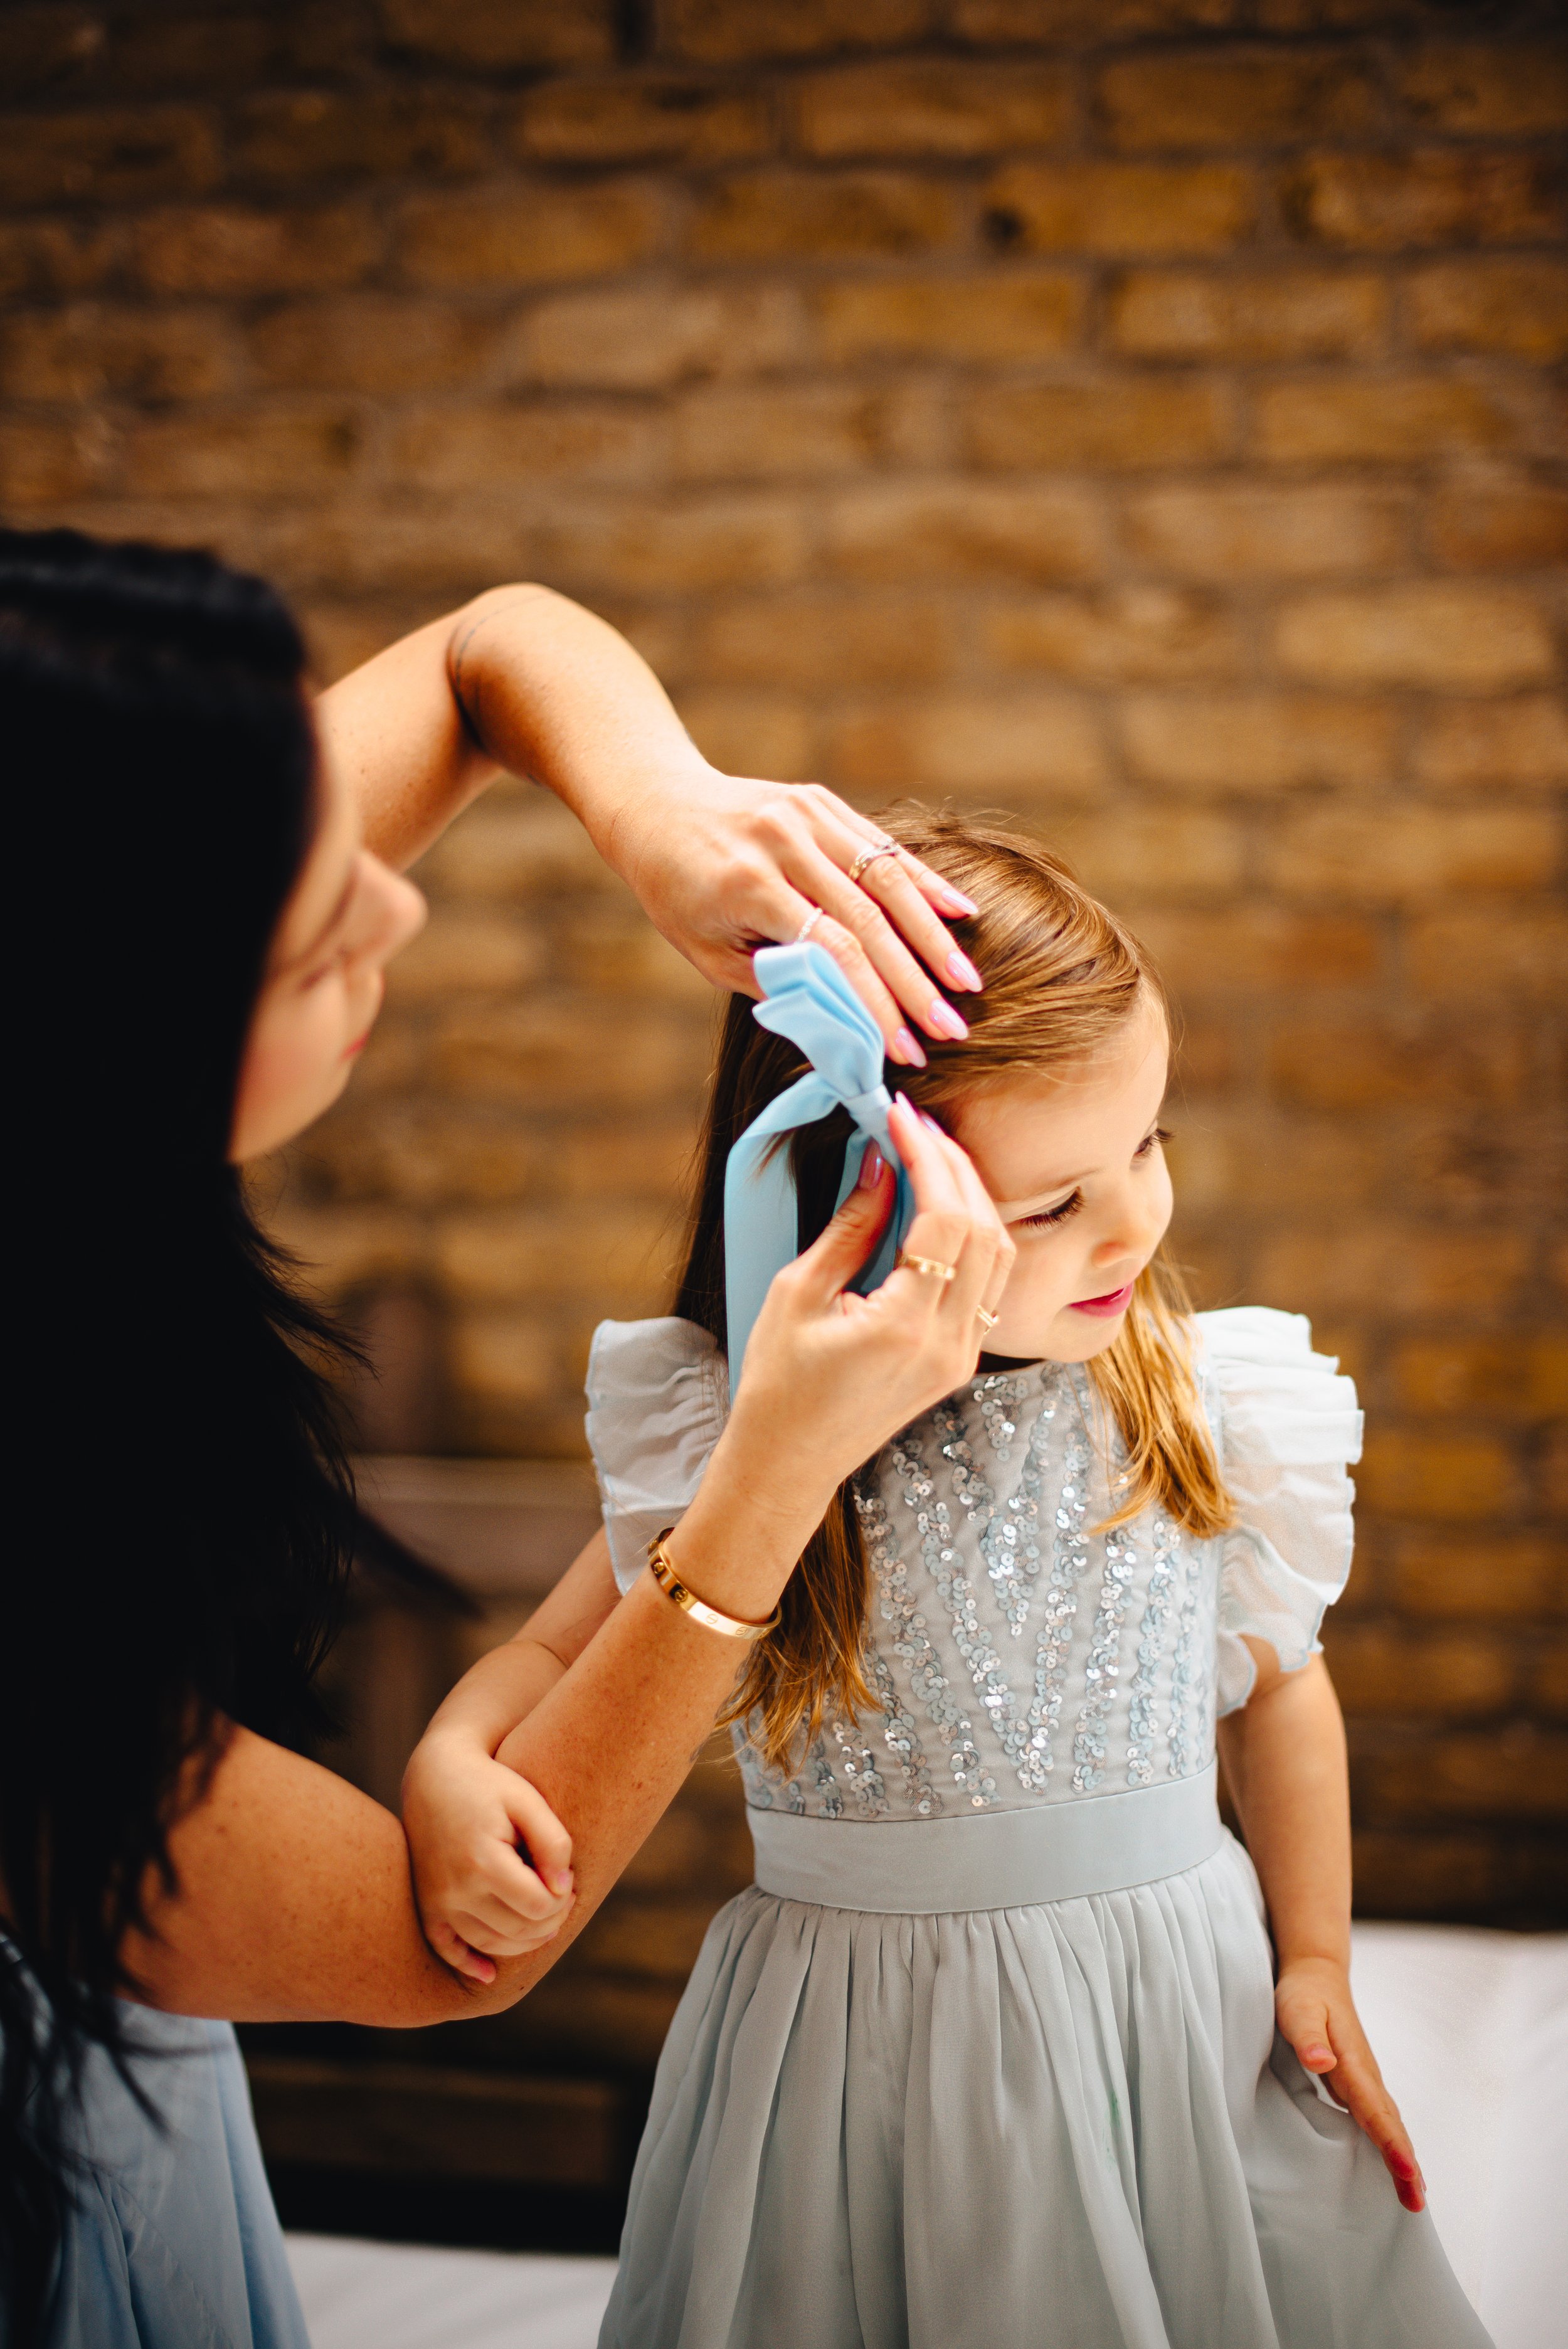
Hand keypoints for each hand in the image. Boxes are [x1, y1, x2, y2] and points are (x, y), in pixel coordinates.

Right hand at [402, 1733, 574, 1984]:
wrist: (436, 1774)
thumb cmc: (491, 1784)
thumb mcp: (528, 1801)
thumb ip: (554, 1843)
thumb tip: (564, 1890)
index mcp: (482, 1860)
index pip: (537, 1905)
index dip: (562, 1900)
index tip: (569, 1883)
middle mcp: (455, 1887)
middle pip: (515, 1929)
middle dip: (549, 1922)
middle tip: (563, 1902)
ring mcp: (436, 1900)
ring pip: (487, 1943)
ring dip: (522, 1943)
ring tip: (544, 1923)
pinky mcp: (426, 1904)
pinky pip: (445, 1948)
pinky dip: (468, 1964)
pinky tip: (488, 1975)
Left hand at [606, 768, 982, 1064]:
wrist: (656, 806)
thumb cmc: (678, 894)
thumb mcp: (708, 952)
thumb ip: (775, 982)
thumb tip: (843, 1028)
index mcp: (748, 884)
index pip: (832, 950)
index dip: (875, 1003)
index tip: (904, 1049)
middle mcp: (782, 841)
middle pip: (869, 918)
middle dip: (916, 981)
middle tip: (953, 1027)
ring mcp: (805, 814)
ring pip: (886, 878)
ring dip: (933, 935)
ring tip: (966, 981)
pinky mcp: (821, 802)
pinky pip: (881, 846)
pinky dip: (923, 882)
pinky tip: (960, 914)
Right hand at [717, 1095, 1014, 1522]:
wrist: (791, 1460)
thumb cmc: (778, 1383)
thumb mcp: (798, 1293)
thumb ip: (849, 1227)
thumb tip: (880, 1163)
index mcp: (905, 1328)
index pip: (944, 1220)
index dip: (928, 1158)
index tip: (900, 1118)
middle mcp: (949, 1343)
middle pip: (983, 1229)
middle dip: (955, 1165)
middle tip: (918, 1125)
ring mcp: (963, 1355)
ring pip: (999, 1254)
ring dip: (973, 1195)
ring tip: (932, 1155)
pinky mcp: (962, 1360)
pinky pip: (990, 1282)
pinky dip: (975, 1233)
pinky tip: (942, 1204)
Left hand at [1276, 1957, 1425, 2212]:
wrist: (1317, 1975)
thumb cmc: (1304, 1995)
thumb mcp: (1298, 2010)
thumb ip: (1309, 2036)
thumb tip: (1323, 2062)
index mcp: (1353, 2063)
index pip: (1374, 2110)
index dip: (1390, 2142)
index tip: (1407, 2172)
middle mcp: (1366, 2076)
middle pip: (1391, 2125)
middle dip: (1405, 2164)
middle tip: (1416, 2204)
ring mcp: (1365, 2080)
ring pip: (1390, 2124)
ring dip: (1403, 2159)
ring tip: (1415, 2197)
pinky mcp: (1359, 2083)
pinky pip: (1381, 2120)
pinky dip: (1393, 2145)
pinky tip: (1397, 2165)